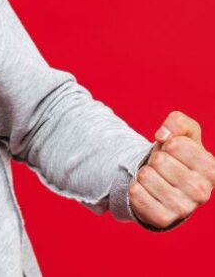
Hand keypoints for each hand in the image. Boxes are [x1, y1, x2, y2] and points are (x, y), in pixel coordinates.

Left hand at [128, 110, 214, 228]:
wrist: (164, 182)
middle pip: (159, 160)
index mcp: (212, 170)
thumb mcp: (184, 132)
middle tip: (162, 167)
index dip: (168, 143)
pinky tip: (147, 191)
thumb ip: (178, 122)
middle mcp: (202, 192)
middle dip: (155, 158)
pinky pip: (136, 194)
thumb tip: (163, 134)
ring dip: (144, 173)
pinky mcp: (163, 218)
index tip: (173, 152)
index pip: (176, 144)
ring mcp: (183, 208)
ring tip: (156, 178)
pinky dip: (135, 187)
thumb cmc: (177, 154)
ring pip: (145, 175)